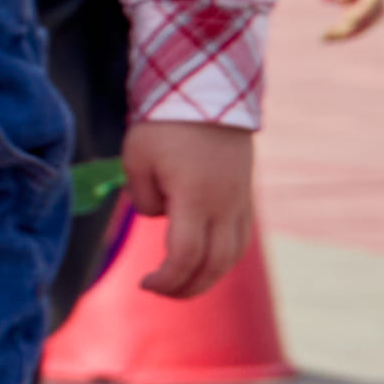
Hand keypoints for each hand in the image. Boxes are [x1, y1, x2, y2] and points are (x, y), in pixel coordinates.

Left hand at [121, 117, 258, 295]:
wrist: (208, 93)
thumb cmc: (165, 125)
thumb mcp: (137, 158)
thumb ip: (143, 198)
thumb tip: (158, 217)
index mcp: (195, 199)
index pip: (185, 257)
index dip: (166, 280)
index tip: (144, 283)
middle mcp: (224, 207)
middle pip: (213, 266)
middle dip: (186, 287)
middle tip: (160, 290)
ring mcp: (240, 202)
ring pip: (232, 256)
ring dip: (208, 277)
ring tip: (181, 283)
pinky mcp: (246, 196)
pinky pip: (240, 239)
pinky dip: (223, 258)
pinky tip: (204, 260)